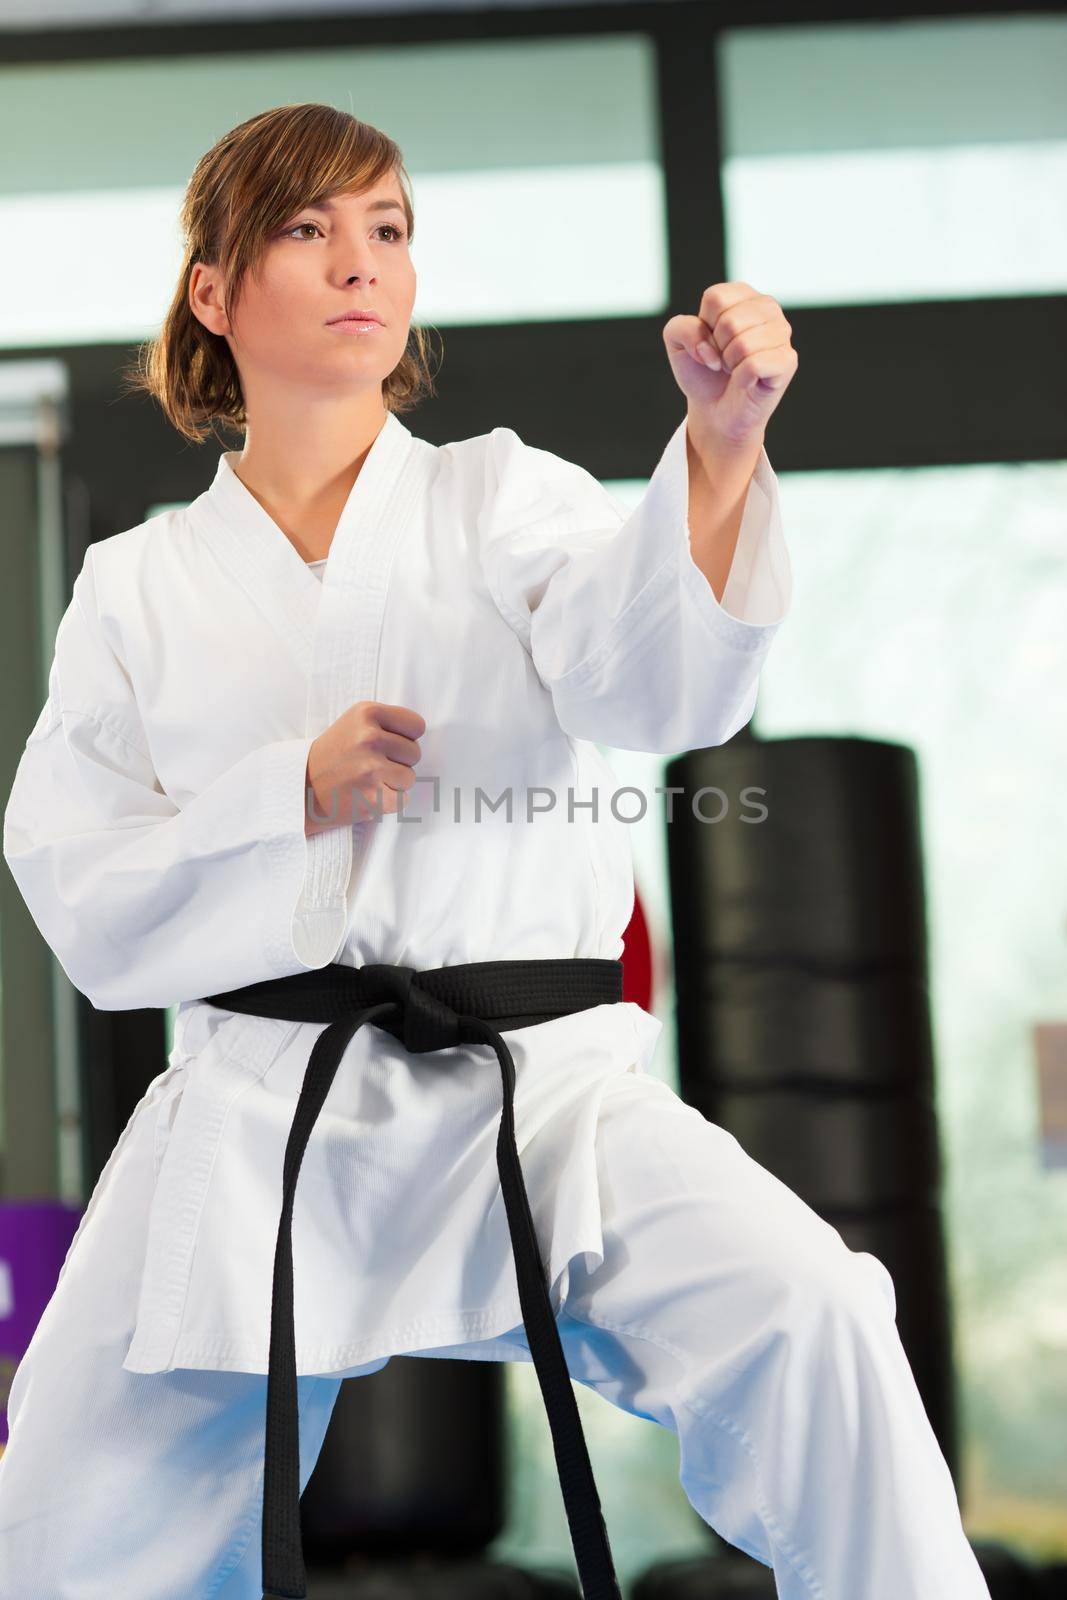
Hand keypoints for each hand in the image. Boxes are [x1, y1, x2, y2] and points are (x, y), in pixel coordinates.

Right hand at [305, 701, 425, 833]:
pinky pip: (404, 800)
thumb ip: (386, 722)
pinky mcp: (372, 797)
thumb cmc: (334, 755)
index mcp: (367, 712)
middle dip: (398, 762)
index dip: (405, 737)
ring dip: (393, 783)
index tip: (387, 744)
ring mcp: (370, 768)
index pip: (417, 725)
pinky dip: (390, 802)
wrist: (301, 788)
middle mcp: (369, 737)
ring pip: (409, 778)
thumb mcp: (355, 723)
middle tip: (370, 765)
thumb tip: (421, 733)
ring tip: (367, 781)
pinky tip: (368, 795)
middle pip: (415, 753)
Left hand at [663, 282, 798, 450]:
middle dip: (717, 348)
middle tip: (724, 359)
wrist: (715, 410)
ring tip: (735, 369)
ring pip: (743, 344)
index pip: (716, 298)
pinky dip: (743, 378)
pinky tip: (747, 379)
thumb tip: (708, 348)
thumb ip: (679, 328)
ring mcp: (782, 332)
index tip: (709, 342)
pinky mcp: (787, 360)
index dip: (704, 327)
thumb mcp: (676, 343)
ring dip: (730, 364)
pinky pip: (755, 364)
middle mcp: (767, 307)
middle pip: (729, 321)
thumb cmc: (702, 372)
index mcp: (742, 295)